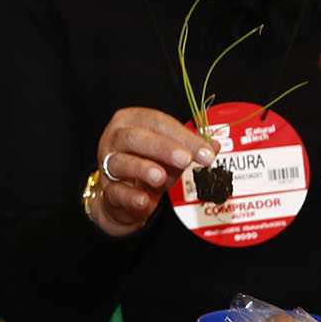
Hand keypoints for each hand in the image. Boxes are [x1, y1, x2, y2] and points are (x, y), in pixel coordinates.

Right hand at [89, 108, 217, 238]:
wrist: (124, 194)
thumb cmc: (148, 163)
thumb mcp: (171, 153)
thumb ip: (190, 147)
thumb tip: (214, 146)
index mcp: (132, 121)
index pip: (157, 122)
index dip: (183, 136)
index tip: (206, 152)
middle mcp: (115, 139)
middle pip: (135, 138)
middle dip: (163, 148)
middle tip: (186, 160)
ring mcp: (107, 165)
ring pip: (121, 162)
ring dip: (142, 168)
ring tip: (160, 177)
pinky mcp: (107, 190)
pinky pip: (116, 192)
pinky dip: (130, 196)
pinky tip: (144, 200)